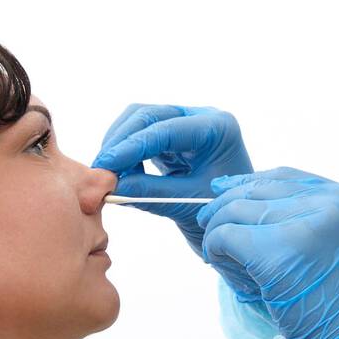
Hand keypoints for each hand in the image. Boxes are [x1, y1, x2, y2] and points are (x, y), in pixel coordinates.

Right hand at [91, 104, 252, 258]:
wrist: (237, 223)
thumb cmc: (223, 214)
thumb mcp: (187, 204)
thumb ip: (150, 192)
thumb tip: (111, 187)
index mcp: (216, 128)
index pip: (165, 128)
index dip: (131, 146)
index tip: (106, 166)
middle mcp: (202, 118)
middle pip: (149, 115)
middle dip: (121, 141)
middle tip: (101, 170)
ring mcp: (187, 125)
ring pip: (140, 121)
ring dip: (120, 144)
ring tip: (109, 174)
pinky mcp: (174, 138)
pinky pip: (143, 136)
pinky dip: (128, 153)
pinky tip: (121, 174)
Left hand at [196, 167, 338, 338]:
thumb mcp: (334, 244)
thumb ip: (301, 219)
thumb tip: (241, 196)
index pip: (283, 176)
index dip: (248, 182)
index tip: (223, 191)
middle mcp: (328, 203)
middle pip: (256, 189)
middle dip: (225, 207)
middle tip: (209, 226)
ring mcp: (303, 225)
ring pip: (235, 210)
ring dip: (217, 232)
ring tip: (218, 255)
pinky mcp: (277, 251)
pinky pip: (225, 235)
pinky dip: (214, 248)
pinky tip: (217, 261)